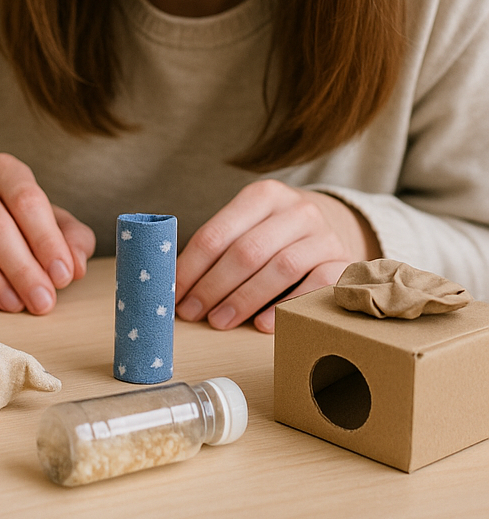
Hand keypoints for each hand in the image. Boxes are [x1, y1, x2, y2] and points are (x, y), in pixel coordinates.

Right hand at [0, 152, 95, 314]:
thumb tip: (73, 267)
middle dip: (21, 268)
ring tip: (14, 305)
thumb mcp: (55, 224)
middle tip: (41, 302)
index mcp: (5, 169)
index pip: (26, 200)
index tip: (62, 277)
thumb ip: (73, 240)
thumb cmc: (23, 224)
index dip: (46, 241)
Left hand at [175, 179, 379, 332]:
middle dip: (214, 286)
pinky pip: (316, 286)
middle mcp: (296, 210)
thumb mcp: (248, 224)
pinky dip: (286, 306)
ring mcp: (324, 235)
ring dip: (244, 299)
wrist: (334, 225)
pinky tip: (262, 324)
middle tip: (192, 312)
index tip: (174, 292)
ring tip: (220, 321)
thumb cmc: (275, 231)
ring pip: (280, 268)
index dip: (192, 266)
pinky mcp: (344, 261)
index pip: (217, 233)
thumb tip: (176, 283)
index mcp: (262, 195)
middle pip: (247, 251)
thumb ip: (218, 245)